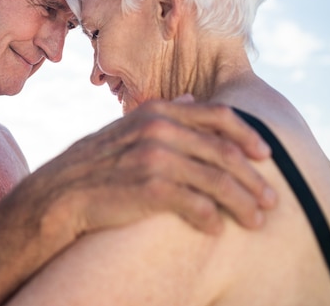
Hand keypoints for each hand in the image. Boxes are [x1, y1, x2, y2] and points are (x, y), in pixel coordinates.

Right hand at [29, 99, 275, 239]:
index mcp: (156, 112)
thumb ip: (161, 115)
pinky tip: (217, 228)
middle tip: (271, 199)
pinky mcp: (150, 189)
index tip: (266, 154)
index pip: (218, 116)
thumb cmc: (95, 164)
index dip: (248, 135)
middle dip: (255, 178)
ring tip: (255, 220)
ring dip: (243, 203)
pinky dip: (213, 219)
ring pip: (218, 180)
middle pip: (226, 151)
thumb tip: (189, 100)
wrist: (58, 194)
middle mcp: (159, 130)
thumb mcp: (126, 129)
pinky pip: (197, 205)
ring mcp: (155, 158)